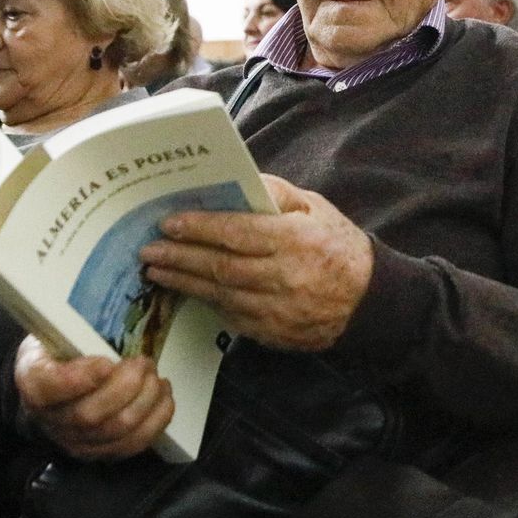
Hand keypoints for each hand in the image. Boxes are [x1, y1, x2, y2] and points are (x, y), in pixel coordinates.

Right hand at [13, 336, 173, 460]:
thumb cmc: (62, 348)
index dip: (78, 379)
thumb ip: (71, 324)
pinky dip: (156, 420)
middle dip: (125, 387)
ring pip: (116, 431)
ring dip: (145, 401)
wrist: (55, 379)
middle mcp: (50, 418)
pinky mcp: (100, 451)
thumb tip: (102, 300)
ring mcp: (75, 440)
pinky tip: (163, 396)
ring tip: (155, 376)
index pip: (46, 388)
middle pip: (89, 415)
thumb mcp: (56, 328)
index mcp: (33, 381)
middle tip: (143, 362)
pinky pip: (132, 444)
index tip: (106, 363)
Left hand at [138, 174, 372, 351]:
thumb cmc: (339, 245)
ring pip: (221, 295)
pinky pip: (232, 318)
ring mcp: (279, 310)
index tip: (169, 223)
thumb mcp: (315, 207)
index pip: (237, 233)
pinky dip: (208, 304)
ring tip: (157, 272)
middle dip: (180, 258)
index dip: (199, 228)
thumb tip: (236, 183)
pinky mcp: (275, 333)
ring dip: (184, 283)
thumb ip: (275, 194)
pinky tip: (188, 292)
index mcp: (295, 240)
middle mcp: (285, 277)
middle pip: (221, 267)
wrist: (369, 299)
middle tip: (149, 251)